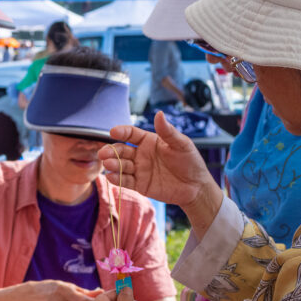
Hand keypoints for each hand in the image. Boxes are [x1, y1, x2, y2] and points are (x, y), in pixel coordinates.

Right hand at [99, 111, 221, 220]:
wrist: (196, 187)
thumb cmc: (191, 162)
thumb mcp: (181, 144)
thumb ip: (168, 131)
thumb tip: (159, 113)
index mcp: (149, 141)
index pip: (131, 134)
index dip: (121, 132)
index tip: (113, 132)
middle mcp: (141, 154)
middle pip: (122, 150)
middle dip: (112, 150)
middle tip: (104, 152)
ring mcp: (139, 169)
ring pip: (121, 165)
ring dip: (112, 164)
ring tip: (108, 164)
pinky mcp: (140, 184)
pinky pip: (125, 181)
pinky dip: (117, 179)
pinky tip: (111, 176)